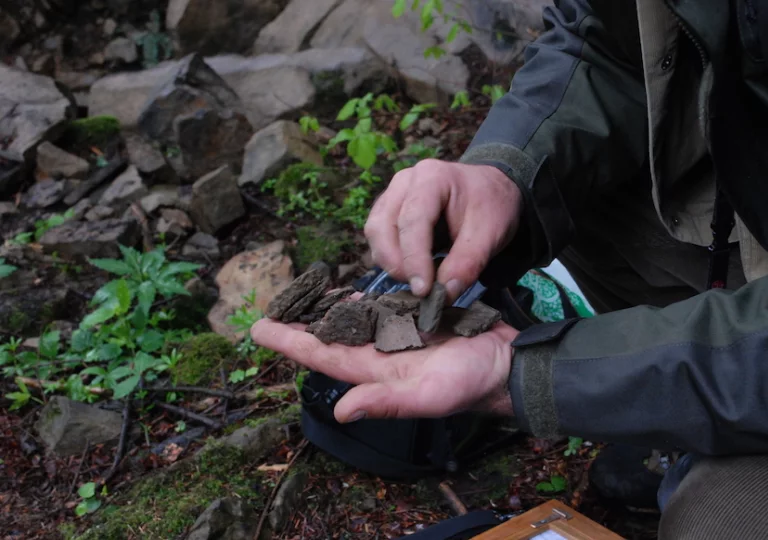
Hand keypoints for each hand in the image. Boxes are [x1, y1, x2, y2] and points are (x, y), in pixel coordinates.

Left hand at [250, 318, 518, 422]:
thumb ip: (387, 402)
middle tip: (272, 305)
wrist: (504, 364)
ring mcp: (396, 337)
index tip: (258, 329)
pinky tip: (348, 293)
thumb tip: (341, 411)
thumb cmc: (470, 382)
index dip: (291, 343)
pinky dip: (361, 300)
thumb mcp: (428, 396)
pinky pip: (380, 309)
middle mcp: (379, 353)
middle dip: (301, 323)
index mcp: (375, 370)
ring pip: (352, 320)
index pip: (323, 356)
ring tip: (302, 295)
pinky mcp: (414, 321)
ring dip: (326, 310)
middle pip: (330, 336)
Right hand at [364, 159, 521, 300]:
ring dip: (391, 262)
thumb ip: (468, 263)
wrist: (492, 191)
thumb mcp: (491, 233)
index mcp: (432, 177)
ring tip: (419, 280)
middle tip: (420, 289)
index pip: (412, 221)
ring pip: (375, 232)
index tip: (423, 290)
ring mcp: (393, 194)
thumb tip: (444, 295)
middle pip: (382, 226)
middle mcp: (405, 182)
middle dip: (397, 263)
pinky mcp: (389, 210)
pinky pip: (379, 236)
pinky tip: (414, 270)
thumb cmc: (491, 206)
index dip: (414, 258)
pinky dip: (392, 258)